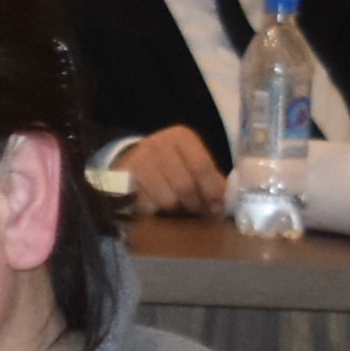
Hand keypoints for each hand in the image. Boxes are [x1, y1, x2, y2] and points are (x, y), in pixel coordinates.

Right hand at [112, 127, 229, 219]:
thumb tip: (225, 205)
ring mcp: (140, 159)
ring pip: (167, 199)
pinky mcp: (124, 178)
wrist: (132, 162)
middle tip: (196, 213)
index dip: (212, 192)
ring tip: (175, 209)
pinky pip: (147, 205)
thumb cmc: (171, 166)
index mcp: (182, 137)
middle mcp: (159, 143)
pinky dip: (154, 212)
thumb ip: (212, 181)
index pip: (202, 167)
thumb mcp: (192, 165)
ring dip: (174, 210)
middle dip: (194, 204)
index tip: (217, 209)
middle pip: (185, 186)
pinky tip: (155, 208)